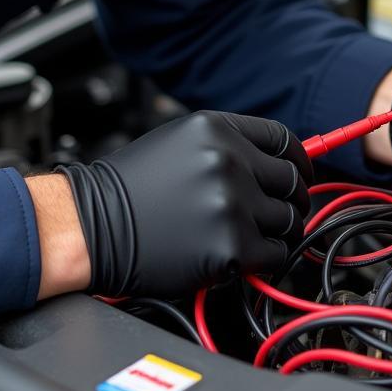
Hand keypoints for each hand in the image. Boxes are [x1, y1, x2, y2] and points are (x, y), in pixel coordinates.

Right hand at [56, 111, 311, 298]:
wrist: (90, 226)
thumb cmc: (128, 188)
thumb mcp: (180, 142)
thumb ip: (228, 146)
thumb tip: (274, 163)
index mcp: (218, 130)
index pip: (285, 140)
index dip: (300, 161)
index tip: (301, 175)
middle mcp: (229, 161)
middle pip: (292, 182)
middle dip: (293, 200)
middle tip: (282, 214)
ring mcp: (231, 203)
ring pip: (289, 220)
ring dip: (280, 233)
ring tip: (255, 238)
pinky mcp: (230, 246)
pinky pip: (276, 255)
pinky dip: (268, 261)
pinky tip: (246, 259)